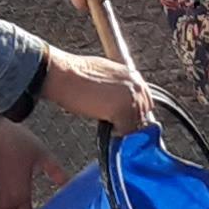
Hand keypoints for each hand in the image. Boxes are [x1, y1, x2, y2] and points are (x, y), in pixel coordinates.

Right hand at [37, 47, 155, 133]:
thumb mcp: (105, 74)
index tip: (123, 119)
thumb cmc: (76, 74)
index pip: (145, 104)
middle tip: (112, 123)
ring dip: (121, 128)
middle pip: (142, 116)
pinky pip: (124, 133)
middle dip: (128, 122)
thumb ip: (118, 89)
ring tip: (104, 121)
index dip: (132, 113)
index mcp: (134, 76)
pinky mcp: (122, 112)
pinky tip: (102, 124)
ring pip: (134, 127)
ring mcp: (132, 99)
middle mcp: (137, 87)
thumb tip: (118, 102)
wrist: (64, 74)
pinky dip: (114, 135)